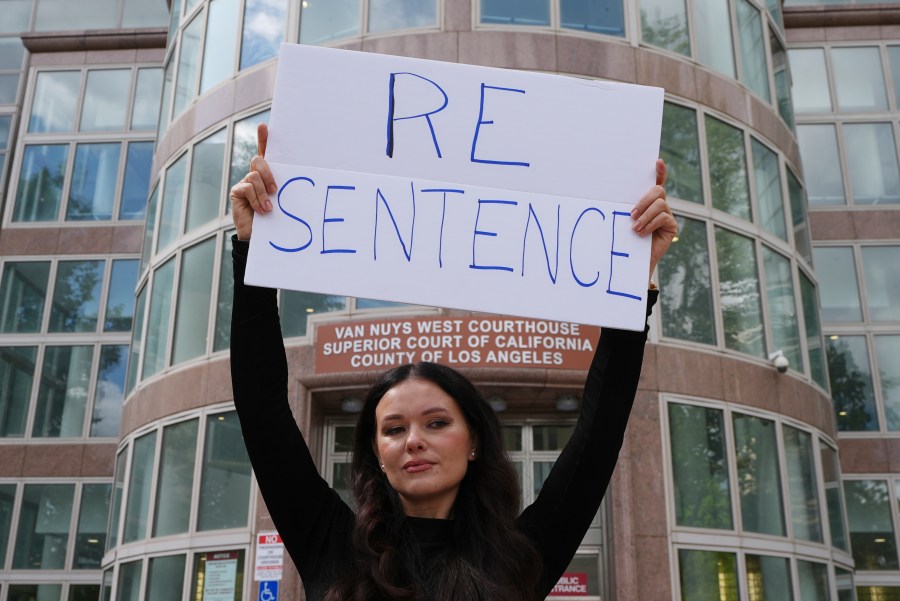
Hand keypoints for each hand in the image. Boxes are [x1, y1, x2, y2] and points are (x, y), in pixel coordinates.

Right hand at [230, 123, 276, 240]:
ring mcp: (245, 183)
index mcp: (268, 175)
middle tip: (275, 190)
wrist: (260, 236)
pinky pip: (247, 187)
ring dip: (263, 192)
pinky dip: (256, 199)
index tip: (264, 127)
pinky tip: (261, 210)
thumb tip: (294, 180)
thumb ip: (282, 188)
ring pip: (254, 175)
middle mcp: (255, 175)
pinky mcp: (237, 191)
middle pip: (259, 161)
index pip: (265, 152)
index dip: (264, 139)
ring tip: (269, 207)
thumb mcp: (282, 200)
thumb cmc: (275, 218)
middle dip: (268, 174)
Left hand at [630, 159, 677, 285]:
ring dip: (645, 215)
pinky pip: (663, 217)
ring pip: (660, 204)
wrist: (632, 261)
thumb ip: (627, 208)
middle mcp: (660, 206)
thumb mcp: (624, 220)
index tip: (658, 162)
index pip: (656, 182)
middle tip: (631, 214)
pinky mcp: (671, 226)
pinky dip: (650, 224)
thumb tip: (611, 195)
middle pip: (658, 191)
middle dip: (644, 200)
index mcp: (647, 201)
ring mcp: (667, 215)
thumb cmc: (625, 239)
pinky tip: (641, 233)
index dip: (659, 172)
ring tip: (635, 227)